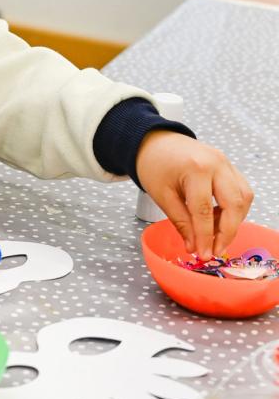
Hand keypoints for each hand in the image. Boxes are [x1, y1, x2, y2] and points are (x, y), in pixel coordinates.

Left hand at [136, 131, 252, 257]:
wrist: (156, 142)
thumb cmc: (155, 167)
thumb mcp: (162, 196)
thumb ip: (181, 222)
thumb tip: (195, 247)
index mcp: (196, 169)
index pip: (204, 210)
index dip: (205, 237)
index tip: (203, 255)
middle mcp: (218, 164)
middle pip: (234, 204)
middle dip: (227, 232)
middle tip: (215, 250)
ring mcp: (227, 163)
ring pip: (243, 198)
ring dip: (234, 221)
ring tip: (215, 236)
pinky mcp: (229, 166)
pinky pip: (241, 190)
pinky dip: (235, 209)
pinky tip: (219, 219)